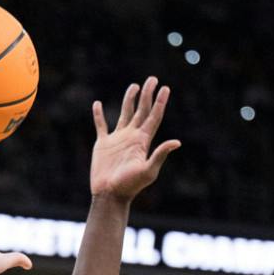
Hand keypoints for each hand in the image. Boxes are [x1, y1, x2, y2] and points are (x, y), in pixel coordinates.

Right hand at [90, 77, 179, 200]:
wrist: (110, 195)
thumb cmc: (129, 186)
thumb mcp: (147, 171)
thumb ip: (160, 155)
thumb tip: (177, 142)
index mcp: (142, 141)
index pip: (153, 117)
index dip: (160, 102)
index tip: (165, 88)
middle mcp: (131, 137)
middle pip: (141, 111)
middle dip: (147, 95)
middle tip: (152, 79)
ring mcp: (117, 140)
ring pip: (124, 114)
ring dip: (129, 100)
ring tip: (134, 86)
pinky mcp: (102, 144)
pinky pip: (100, 126)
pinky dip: (98, 115)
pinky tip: (97, 104)